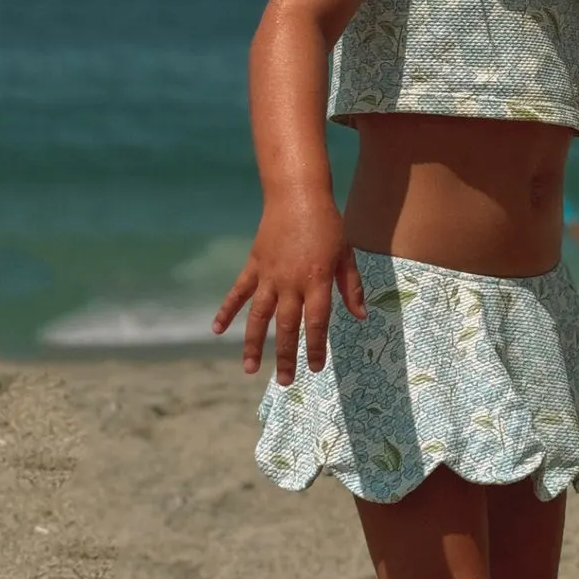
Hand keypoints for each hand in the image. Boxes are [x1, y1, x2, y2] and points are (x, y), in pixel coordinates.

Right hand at [211, 196, 366, 385]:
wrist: (297, 196)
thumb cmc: (328, 225)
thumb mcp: (346, 255)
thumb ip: (351, 287)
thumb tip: (362, 317)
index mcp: (317, 281)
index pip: (316, 323)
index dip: (316, 347)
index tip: (315, 368)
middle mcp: (291, 283)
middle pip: (286, 327)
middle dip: (285, 356)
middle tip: (285, 382)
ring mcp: (269, 276)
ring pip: (258, 317)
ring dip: (253, 345)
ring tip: (250, 370)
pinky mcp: (254, 266)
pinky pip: (237, 293)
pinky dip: (226, 311)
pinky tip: (217, 330)